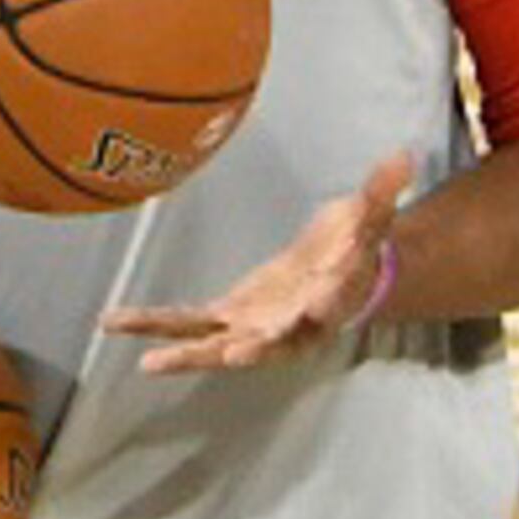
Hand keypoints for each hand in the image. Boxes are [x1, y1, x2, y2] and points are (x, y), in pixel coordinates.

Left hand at [101, 152, 412, 373]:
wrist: (335, 278)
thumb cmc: (353, 248)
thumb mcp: (369, 216)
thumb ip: (381, 190)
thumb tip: (404, 155)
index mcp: (330, 302)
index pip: (331, 304)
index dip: (325, 304)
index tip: (319, 300)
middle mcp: (291, 326)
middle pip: (272, 342)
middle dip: (253, 348)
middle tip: (237, 355)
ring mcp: (254, 327)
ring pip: (218, 345)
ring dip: (187, 353)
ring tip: (150, 363)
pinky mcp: (228, 317)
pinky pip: (187, 323)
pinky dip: (154, 325)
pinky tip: (114, 322)